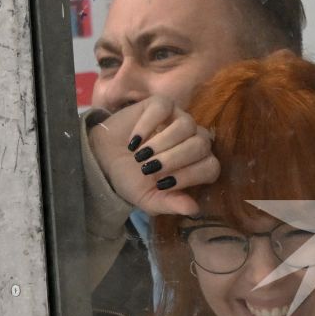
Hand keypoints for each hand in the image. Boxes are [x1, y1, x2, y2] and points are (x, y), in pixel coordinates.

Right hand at [91, 95, 218, 216]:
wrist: (104, 160)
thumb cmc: (133, 180)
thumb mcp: (150, 199)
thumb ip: (171, 204)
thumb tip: (193, 210)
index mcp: (198, 164)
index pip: (210, 167)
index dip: (190, 176)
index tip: (162, 184)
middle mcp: (195, 139)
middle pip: (201, 145)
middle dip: (175, 159)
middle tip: (149, 169)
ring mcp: (180, 119)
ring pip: (186, 125)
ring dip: (162, 143)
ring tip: (141, 156)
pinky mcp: (161, 105)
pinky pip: (164, 108)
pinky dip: (148, 125)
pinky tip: (134, 141)